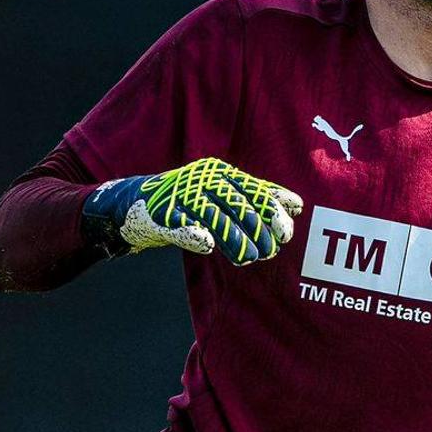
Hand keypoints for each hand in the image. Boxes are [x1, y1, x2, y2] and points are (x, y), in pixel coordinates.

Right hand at [82, 157, 302, 264]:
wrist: (133, 204)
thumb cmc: (188, 203)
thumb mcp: (223, 196)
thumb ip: (255, 199)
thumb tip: (297, 206)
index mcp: (220, 173)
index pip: (253, 189)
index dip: (272, 209)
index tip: (288, 230)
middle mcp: (202, 180)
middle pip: (238, 203)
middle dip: (258, 228)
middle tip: (271, 250)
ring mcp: (180, 196)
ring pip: (214, 217)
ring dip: (235, 239)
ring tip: (249, 258)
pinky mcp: (160, 214)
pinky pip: (181, 225)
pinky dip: (195, 234)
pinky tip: (209, 246)